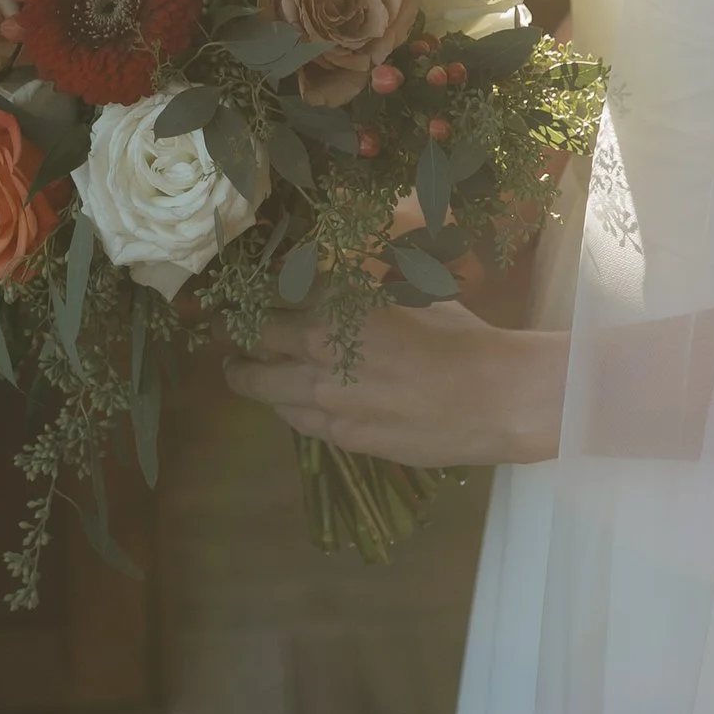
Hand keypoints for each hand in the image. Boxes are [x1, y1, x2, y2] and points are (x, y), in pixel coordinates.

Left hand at [224, 300, 565, 467]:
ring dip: (243, 373)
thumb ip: (362, 290)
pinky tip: (283, 400)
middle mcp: (317, 343)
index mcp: (337, 298)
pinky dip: (281, 404)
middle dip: (233, 331)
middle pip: (253, 336)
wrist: (488, 396)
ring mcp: (322, 393)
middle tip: (224, 329)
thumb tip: (337, 280)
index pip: (274, 292)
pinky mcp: (336, 433)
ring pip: (258, 384)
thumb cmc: (457, 335)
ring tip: (237, 368)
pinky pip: (291, 417)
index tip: (240, 294)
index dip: (253, 293)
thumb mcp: (407, 293)